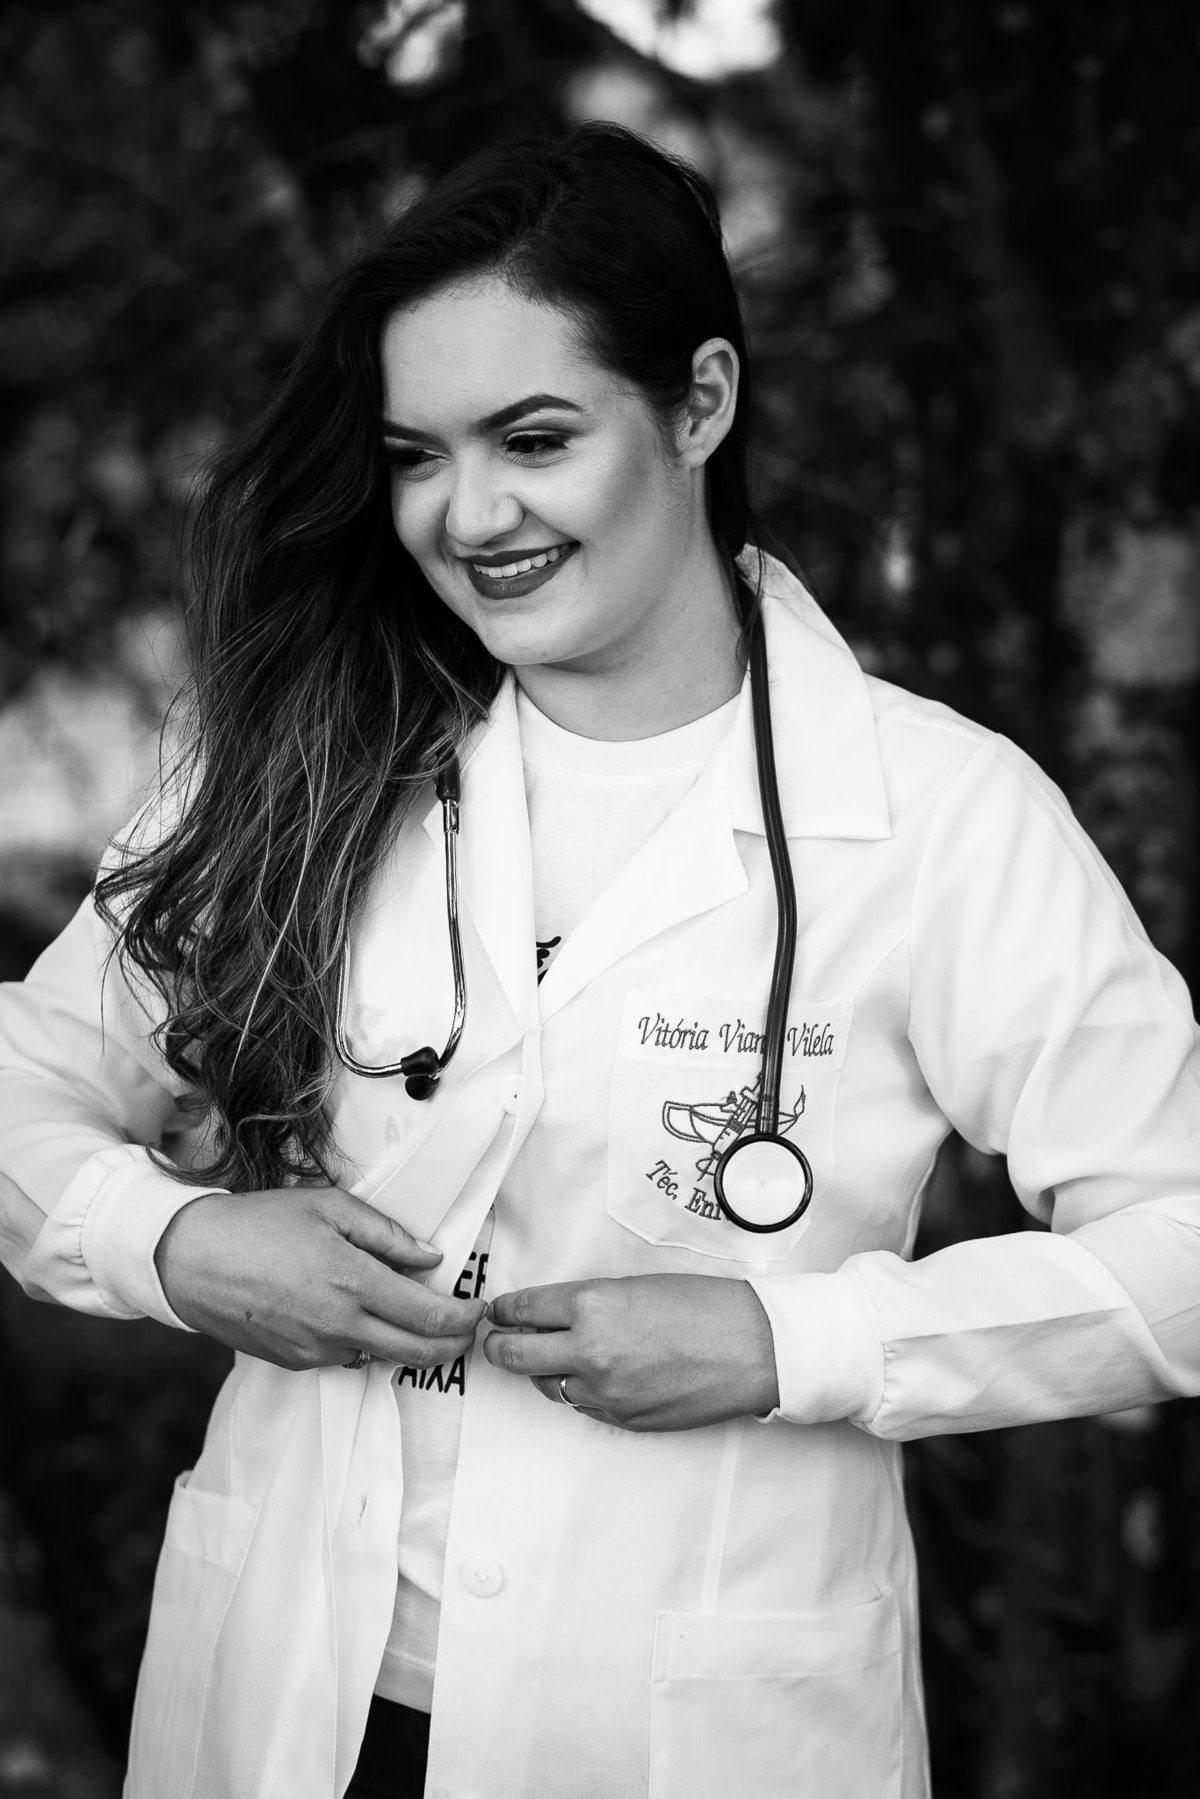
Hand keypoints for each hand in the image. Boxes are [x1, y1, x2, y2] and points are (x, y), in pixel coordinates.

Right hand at [154, 1186, 485, 1370]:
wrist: (190, 1260)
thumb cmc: (259, 1223)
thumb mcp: (329, 1208)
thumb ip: (387, 1235)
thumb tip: (431, 1258)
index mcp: (352, 1282)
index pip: (429, 1317)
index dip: (462, 1318)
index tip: (477, 1309)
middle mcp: (339, 1325)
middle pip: (417, 1352)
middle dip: (451, 1345)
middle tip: (466, 1329)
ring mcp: (316, 1350)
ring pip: (382, 1358)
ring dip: (408, 1344)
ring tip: (416, 1317)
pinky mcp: (295, 1363)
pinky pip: (346, 1358)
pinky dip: (365, 1342)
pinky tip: (358, 1317)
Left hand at [483, 1274, 778, 1430]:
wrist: (752, 1348)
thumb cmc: (704, 1305)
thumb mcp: (636, 1286)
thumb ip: (589, 1302)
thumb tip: (552, 1315)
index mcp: (591, 1306)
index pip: (522, 1310)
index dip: (503, 1311)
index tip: (498, 1311)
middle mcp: (589, 1350)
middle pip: (514, 1356)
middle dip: (499, 1347)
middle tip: (497, 1341)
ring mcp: (604, 1391)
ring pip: (547, 1386)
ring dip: (545, 1371)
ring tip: (557, 1356)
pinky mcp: (621, 1418)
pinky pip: (584, 1405)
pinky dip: (582, 1390)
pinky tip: (599, 1375)